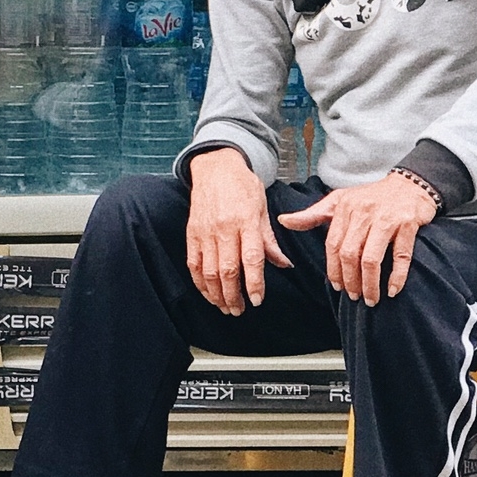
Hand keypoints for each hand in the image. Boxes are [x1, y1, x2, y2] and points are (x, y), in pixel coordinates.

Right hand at [185, 147, 289, 314]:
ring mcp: (205, 231)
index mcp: (246, 221)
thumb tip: (284, 264)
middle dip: (234, 295)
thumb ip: (269, 239)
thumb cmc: (242, 186)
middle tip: (240, 310)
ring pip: (209, 270)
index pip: (251, 258)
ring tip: (225, 307)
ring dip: (217, 293)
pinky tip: (208, 293)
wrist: (214, 167)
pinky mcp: (192, 233)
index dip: (254, 282)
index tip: (257, 300)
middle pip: (228, 270)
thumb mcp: (262, 209)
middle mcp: (224, 228)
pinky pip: (193, 263)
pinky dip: (200, 282)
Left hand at [276, 176, 438, 304]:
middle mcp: (363, 213)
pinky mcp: (407, 225)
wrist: (409, 185)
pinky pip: (400, 256)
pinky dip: (396, 276)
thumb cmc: (371, 197)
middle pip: (349, 254)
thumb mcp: (339, 200)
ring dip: (369, 283)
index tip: (337, 287)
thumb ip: (312, 214)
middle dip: (350, 280)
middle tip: (353, 296)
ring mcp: (386, 219)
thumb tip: (283, 221)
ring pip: (371, 258)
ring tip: (371, 298)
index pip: (332, 245)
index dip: (333, 269)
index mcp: (344, 209)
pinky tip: (392, 290)